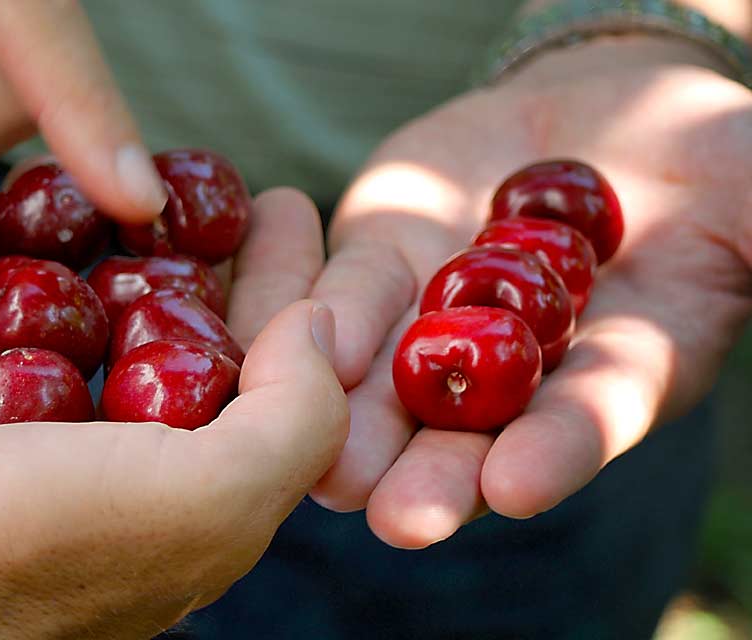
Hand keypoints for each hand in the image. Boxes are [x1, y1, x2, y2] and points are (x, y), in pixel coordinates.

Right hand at [0, 165, 345, 638]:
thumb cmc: (18, 549)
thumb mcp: (199, 500)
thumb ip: (288, 420)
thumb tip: (322, 327)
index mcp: (182, 501)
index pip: (259, 374)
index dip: (285, 284)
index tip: (286, 201)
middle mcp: (101, 482)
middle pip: (161, 339)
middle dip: (192, 254)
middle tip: (208, 178)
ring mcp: (0, 455)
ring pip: (48, 327)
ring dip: (70, 249)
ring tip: (93, 172)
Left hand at [308, 36, 751, 547]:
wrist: (601, 117)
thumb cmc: (705, 157)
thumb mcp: (749, 189)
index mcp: (618, 366)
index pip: (587, 419)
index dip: (556, 452)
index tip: (517, 486)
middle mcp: (520, 365)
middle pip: (474, 433)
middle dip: (436, 475)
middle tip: (401, 519)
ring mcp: (445, 314)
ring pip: (395, 381)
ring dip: (360, 423)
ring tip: (331, 465)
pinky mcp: (386, 258)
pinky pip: (352, 292)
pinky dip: (329, 319)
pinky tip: (297, 345)